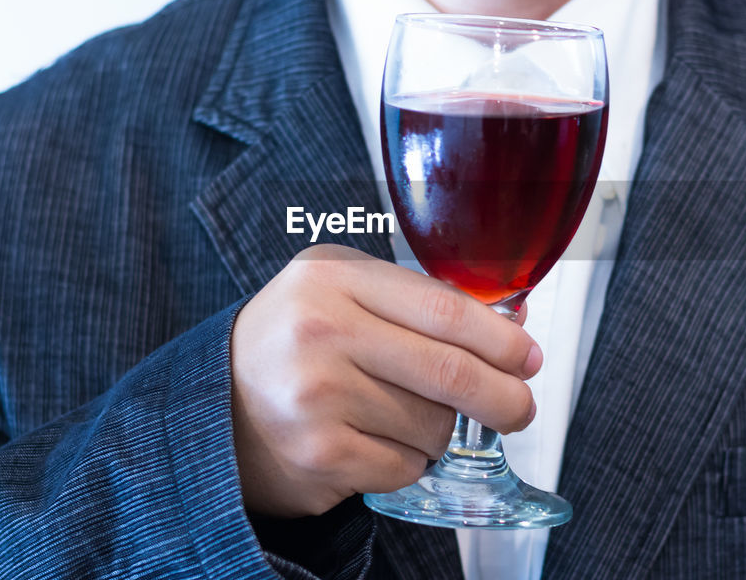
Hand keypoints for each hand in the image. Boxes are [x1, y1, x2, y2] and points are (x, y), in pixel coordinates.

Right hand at [229, 244, 540, 517]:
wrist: (217, 403)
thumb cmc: (294, 342)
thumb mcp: (344, 292)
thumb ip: (421, 301)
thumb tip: (512, 325)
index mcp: (334, 278)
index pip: (445, 309)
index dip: (501, 339)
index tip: (528, 357)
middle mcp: (321, 331)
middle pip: (451, 372)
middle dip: (502, 397)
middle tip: (518, 408)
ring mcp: (317, 396)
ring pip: (433, 425)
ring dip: (441, 431)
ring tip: (405, 416)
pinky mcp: (318, 454)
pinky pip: (405, 466)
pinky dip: (408, 462)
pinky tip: (376, 442)